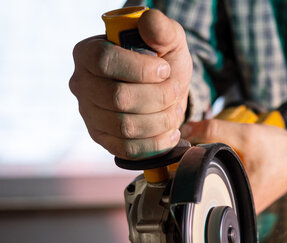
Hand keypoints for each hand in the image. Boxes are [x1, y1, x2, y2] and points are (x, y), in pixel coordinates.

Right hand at [69, 10, 191, 158]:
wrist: (163, 89)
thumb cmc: (162, 61)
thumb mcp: (168, 40)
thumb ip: (161, 28)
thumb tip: (149, 21)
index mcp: (89, 53)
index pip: (105, 62)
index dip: (141, 69)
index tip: (166, 69)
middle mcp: (81, 84)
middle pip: (118, 98)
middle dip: (158, 97)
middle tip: (176, 91)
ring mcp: (89, 115)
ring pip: (126, 126)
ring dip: (161, 120)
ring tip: (175, 110)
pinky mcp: (103, 139)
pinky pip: (128, 149)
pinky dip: (156, 143)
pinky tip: (170, 131)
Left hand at [181, 120, 286, 212]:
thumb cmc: (281, 150)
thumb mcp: (245, 135)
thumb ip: (212, 131)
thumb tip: (183, 130)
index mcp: (236, 202)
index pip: (196, 189)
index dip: (184, 169)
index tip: (182, 154)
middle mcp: (238, 210)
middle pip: (202, 189)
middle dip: (195, 167)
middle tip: (194, 149)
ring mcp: (241, 205)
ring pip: (212, 186)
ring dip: (206, 167)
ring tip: (208, 152)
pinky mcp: (243, 197)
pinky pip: (222, 183)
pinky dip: (218, 169)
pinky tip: (221, 157)